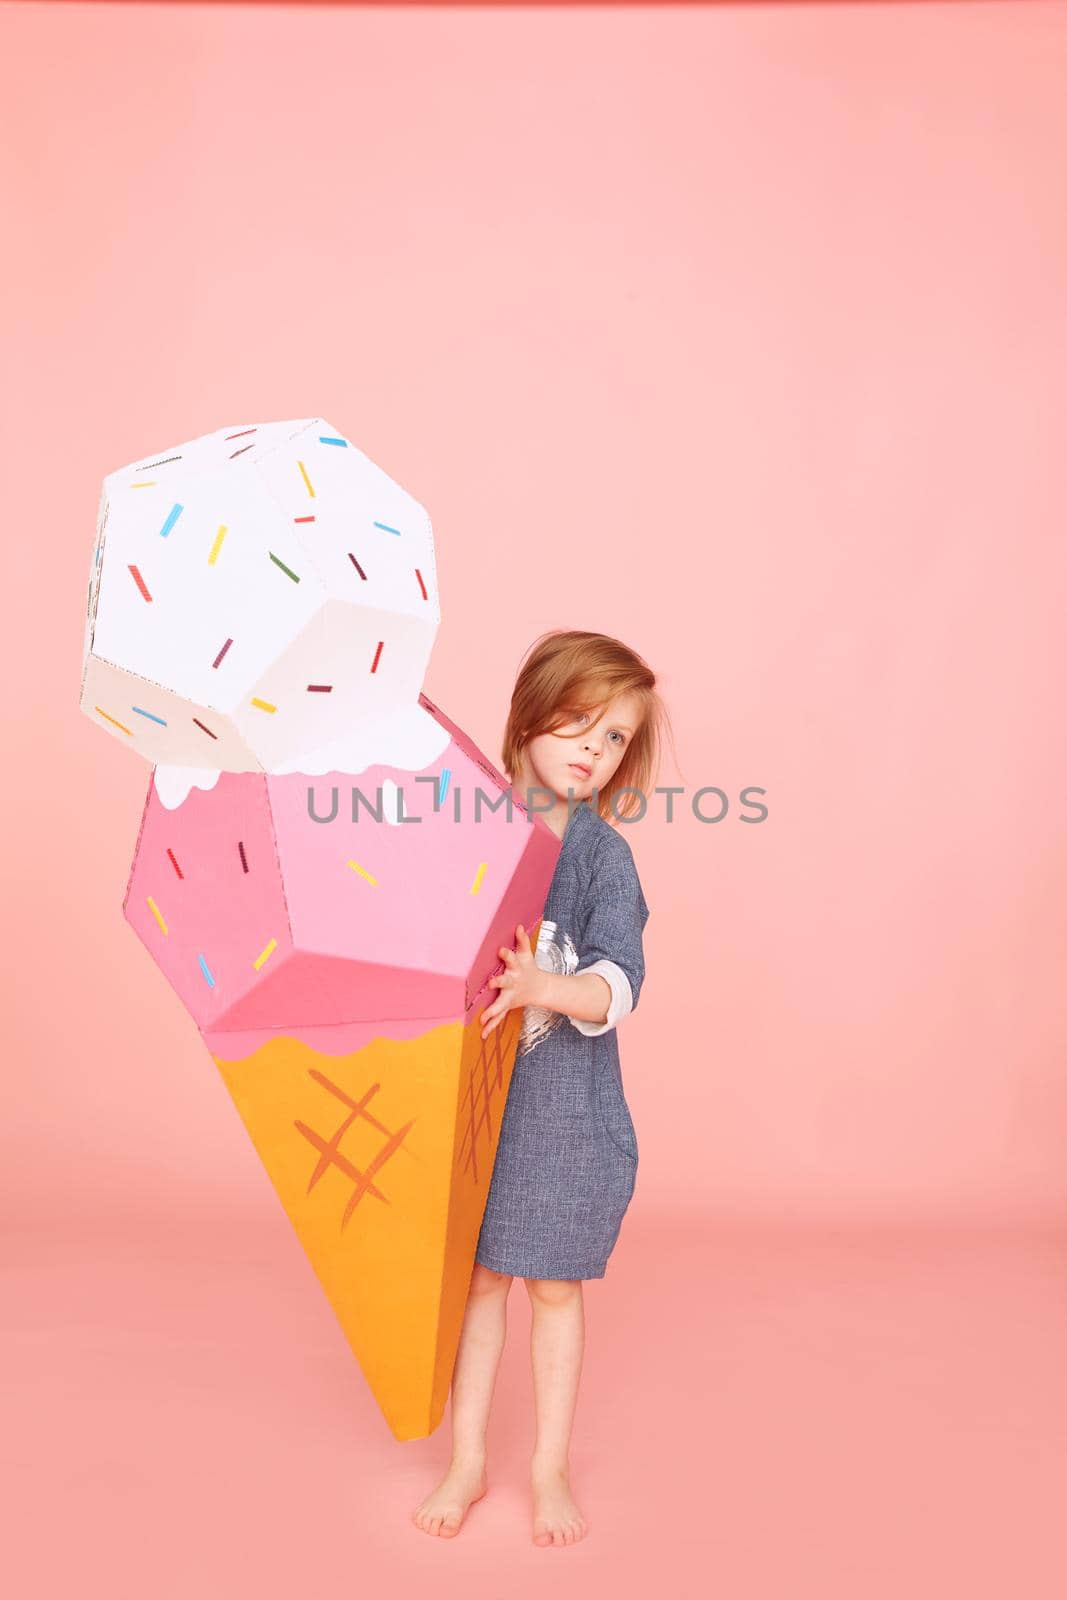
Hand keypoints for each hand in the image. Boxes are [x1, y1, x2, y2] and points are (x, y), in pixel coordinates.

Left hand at [479, 924, 543, 1040]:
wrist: (539, 989)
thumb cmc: (528, 968)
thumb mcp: (527, 955)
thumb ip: (522, 941)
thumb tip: (519, 925)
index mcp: (517, 969)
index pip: (512, 959)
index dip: (507, 954)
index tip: (502, 950)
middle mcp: (513, 983)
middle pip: (506, 982)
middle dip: (499, 982)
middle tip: (492, 982)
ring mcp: (510, 997)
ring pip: (501, 1004)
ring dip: (492, 1011)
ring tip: (483, 1019)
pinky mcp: (507, 1006)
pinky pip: (498, 1017)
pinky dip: (491, 1026)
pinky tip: (482, 1034)